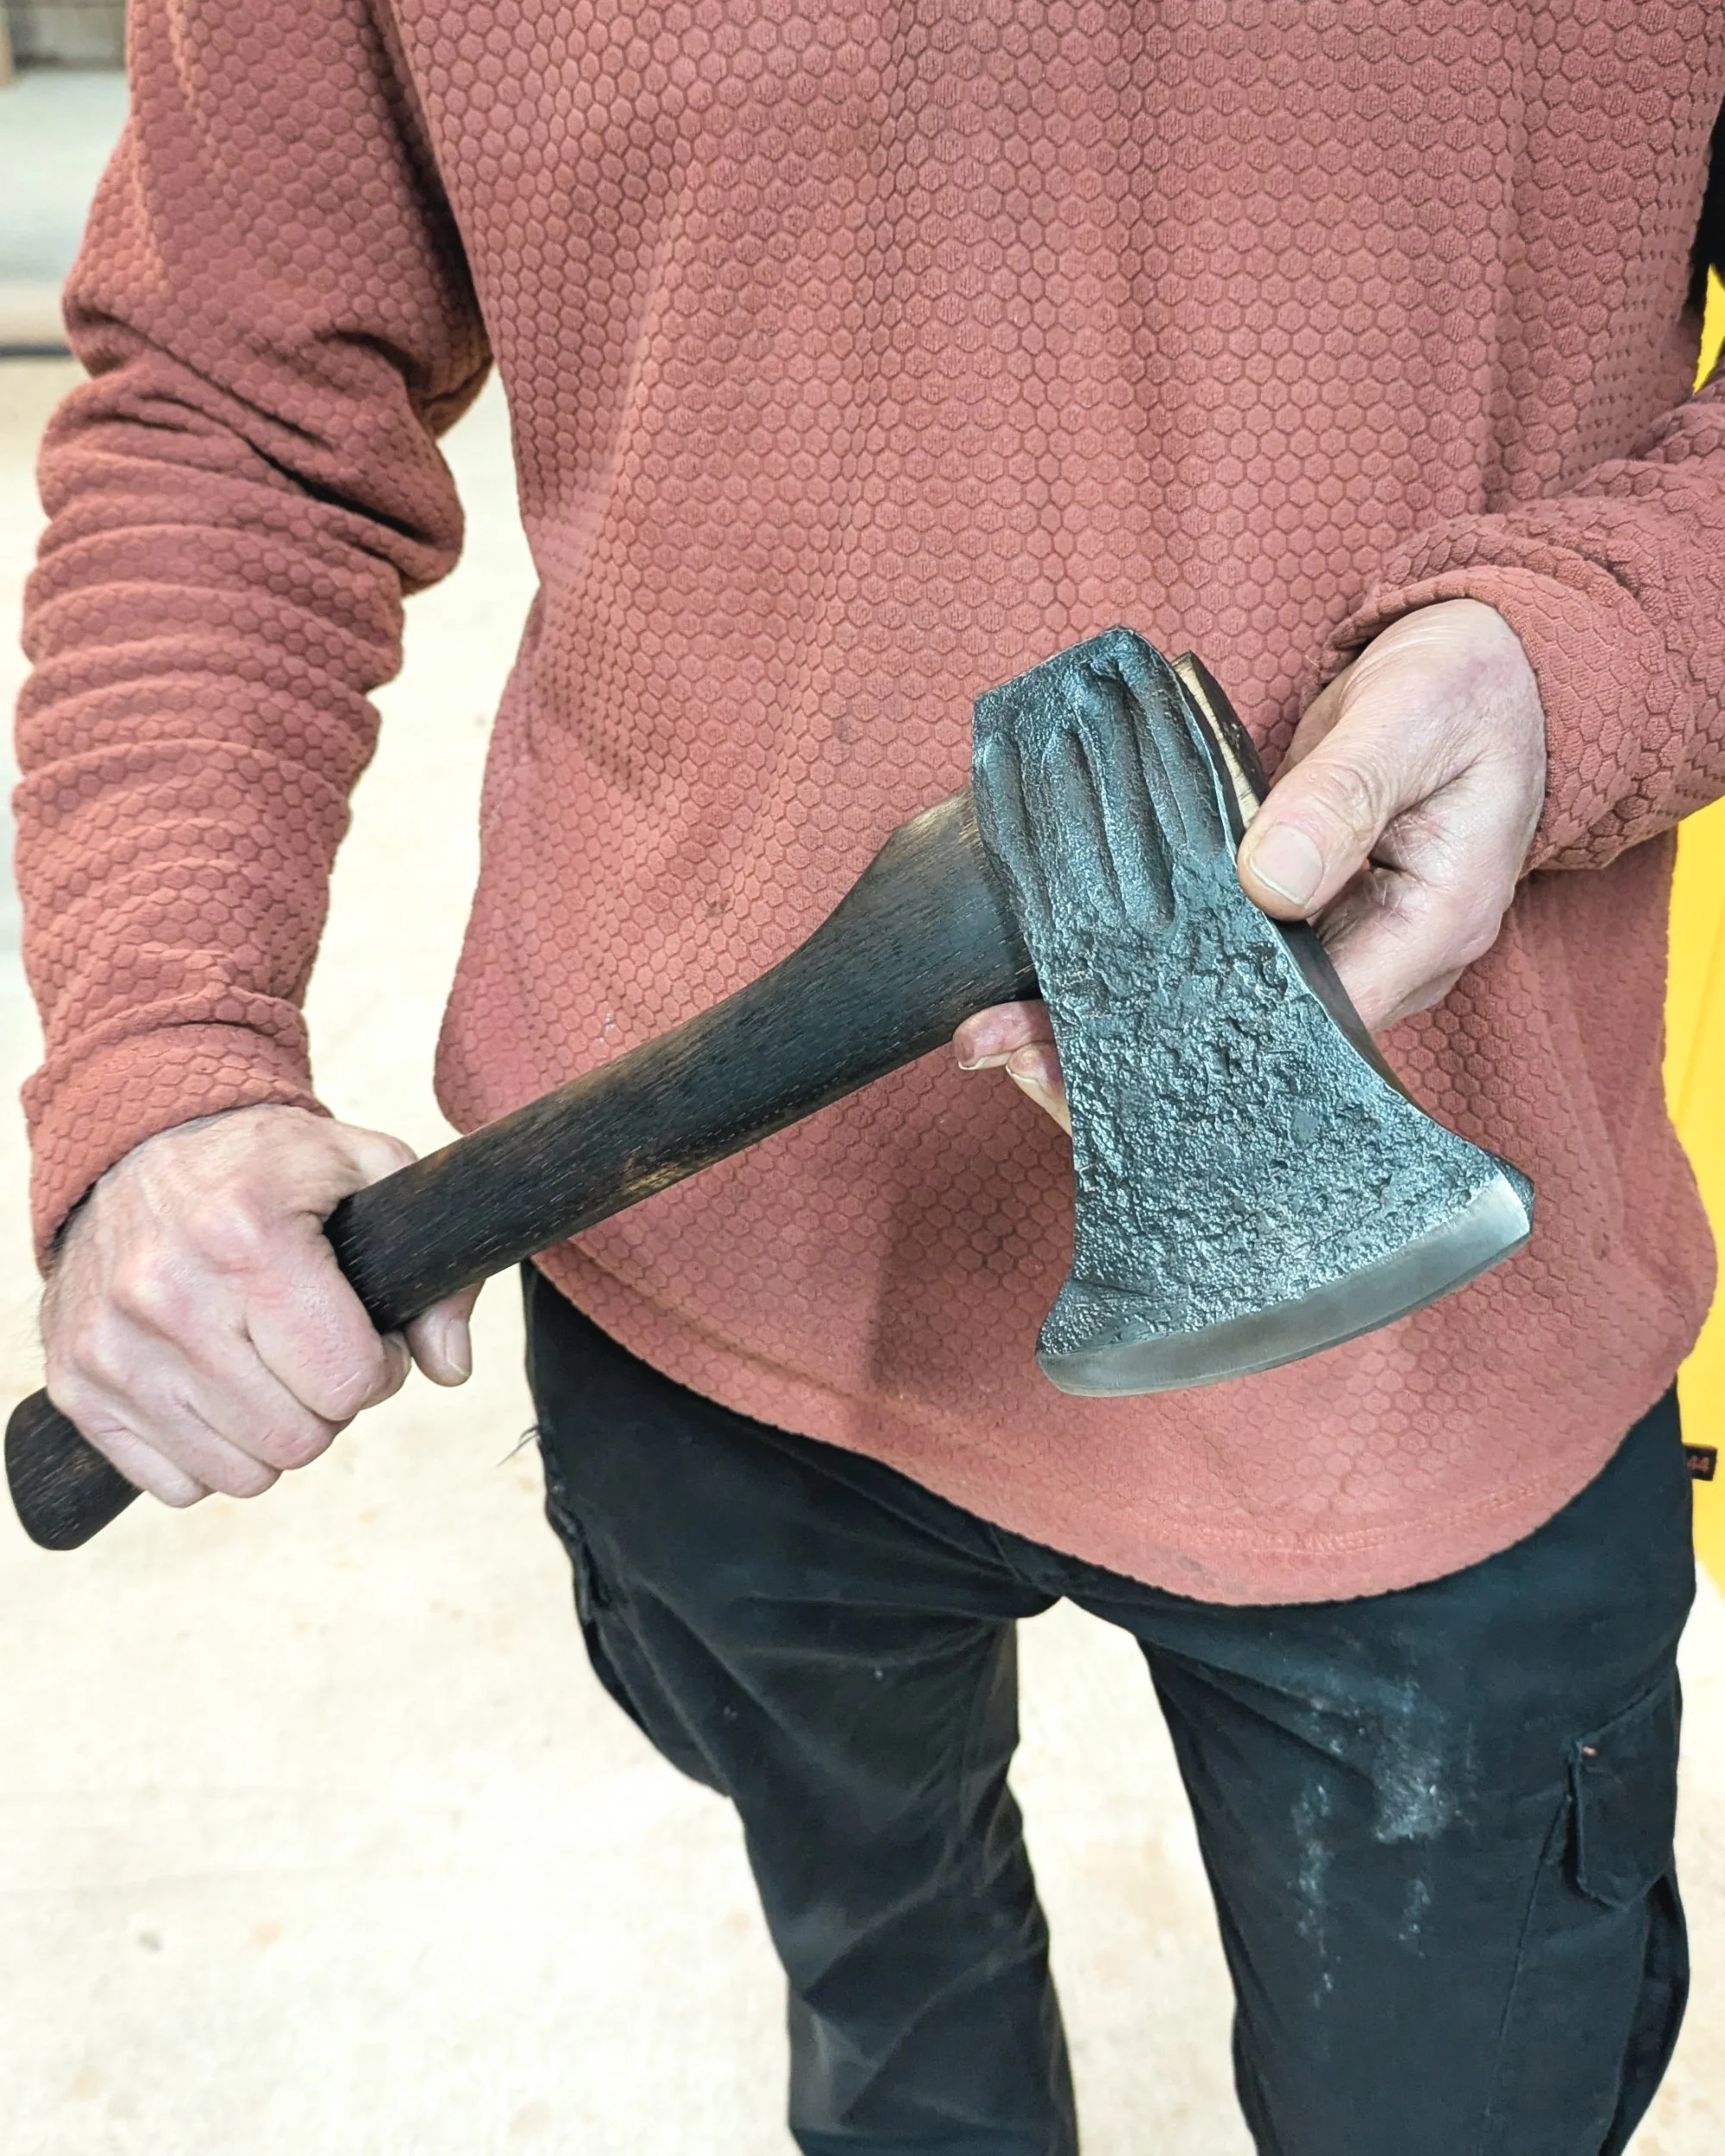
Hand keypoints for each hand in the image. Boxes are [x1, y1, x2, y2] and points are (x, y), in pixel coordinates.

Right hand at [41, 1104, 479, 1507]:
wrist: (135, 1147)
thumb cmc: (265, 1167)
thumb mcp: (368, 1172)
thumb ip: (436, 1270)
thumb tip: (450, 1368)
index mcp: (247, 1235)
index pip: (347, 1379)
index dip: (380, 1367)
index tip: (368, 1335)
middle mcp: (167, 1293)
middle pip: (300, 1438)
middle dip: (329, 1404)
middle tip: (317, 1351)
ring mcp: (112, 1345)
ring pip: (242, 1474)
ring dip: (273, 1433)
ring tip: (267, 1365)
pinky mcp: (77, 1385)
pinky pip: (178, 1485)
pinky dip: (209, 1452)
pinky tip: (215, 1387)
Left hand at [955, 598, 1546, 1123]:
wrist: (1488, 668)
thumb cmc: (1467, 688)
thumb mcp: (1412, 721)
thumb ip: (1343, 795)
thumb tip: (1271, 881)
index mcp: (1427, 933)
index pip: (1313, 1031)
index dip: (1206, 1049)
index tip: (1102, 1050)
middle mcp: (1378, 963)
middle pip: (1249, 1047)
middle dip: (1130, 1061)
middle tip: (1012, 1056)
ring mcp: (1333, 946)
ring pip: (1218, 1018)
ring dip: (1114, 1026)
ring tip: (1003, 1035)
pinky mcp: (1290, 921)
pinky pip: (1209, 967)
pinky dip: (1135, 975)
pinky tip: (1055, 979)